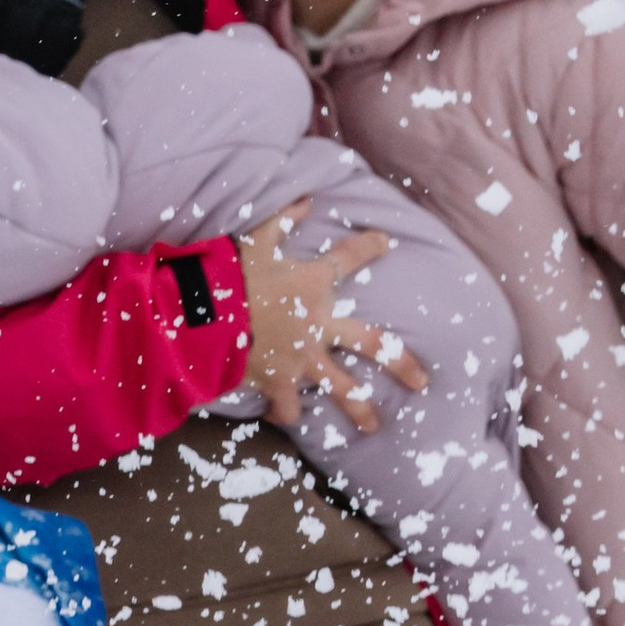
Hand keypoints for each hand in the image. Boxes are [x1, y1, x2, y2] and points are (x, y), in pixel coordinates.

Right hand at [236, 208, 418, 429]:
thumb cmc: (230, 273)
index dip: (370, 247)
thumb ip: (283, 220)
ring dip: (359, 409)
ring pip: (342, 388)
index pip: (351, 258)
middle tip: (421, 381)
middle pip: (372, 344)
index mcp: (315, 283)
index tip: (385, 242)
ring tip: (373, 425)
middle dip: (399, 362)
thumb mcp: (256, 238)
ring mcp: (303, 358)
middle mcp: (320, 324)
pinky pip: (288, 405)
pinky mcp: (279, 381)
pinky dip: (285, 411)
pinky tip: (285, 415)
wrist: (203, 316)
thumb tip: (306, 200)